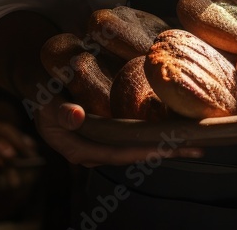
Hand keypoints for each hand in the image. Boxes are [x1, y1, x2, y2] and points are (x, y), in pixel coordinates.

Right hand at [33, 97, 202, 166]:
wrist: (39, 80)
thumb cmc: (43, 89)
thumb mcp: (46, 99)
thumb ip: (59, 111)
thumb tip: (76, 116)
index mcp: (78, 149)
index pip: (117, 154)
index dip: (144, 152)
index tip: (170, 149)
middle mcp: (93, 151)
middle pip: (133, 154)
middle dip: (164, 151)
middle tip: (197, 147)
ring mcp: (101, 143)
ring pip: (136, 147)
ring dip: (163, 144)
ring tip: (194, 141)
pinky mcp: (108, 133)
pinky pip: (133, 136)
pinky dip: (153, 134)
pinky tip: (175, 129)